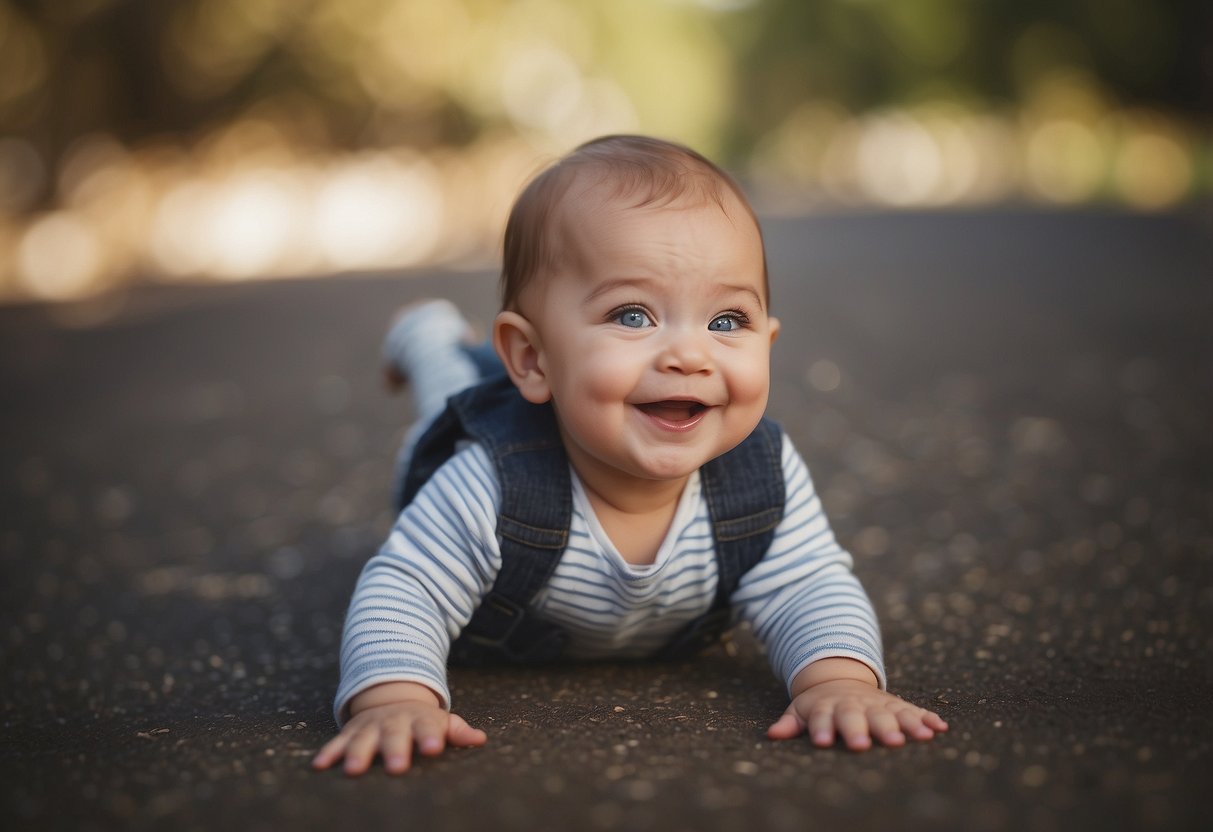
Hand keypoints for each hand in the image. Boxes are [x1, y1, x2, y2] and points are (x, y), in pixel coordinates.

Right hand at [312, 682, 486, 774]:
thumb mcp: (441, 722)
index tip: (434, 749)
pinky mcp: (351, 732)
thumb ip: (457, 731)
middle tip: (397, 767)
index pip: (427, 727)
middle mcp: (393, 722)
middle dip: (394, 750)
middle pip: (394, 735)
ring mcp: (370, 726)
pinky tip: (320, 766)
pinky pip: (337, 742)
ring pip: (363, 739)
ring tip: (354, 770)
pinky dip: (329, 753)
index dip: (431, 737)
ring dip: (358, 753)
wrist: (392, 698)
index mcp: (419, 719)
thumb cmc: (422, 720)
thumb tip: (480, 739)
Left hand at [767, 659, 947, 751]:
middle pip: (857, 717)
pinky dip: (927, 718)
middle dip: (862, 730)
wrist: (841, 679)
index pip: (821, 718)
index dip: (820, 729)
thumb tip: (771, 734)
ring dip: (903, 726)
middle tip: (865, 744)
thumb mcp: (801, 710)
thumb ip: (789, 723)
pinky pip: (914, 711)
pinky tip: (940, 728)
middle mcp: (853, 705)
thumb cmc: (820, 705)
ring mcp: (876, 704)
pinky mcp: (897, 705)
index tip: (820, 742)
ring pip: (889, 714)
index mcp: (827, 708)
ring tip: (918, 738)